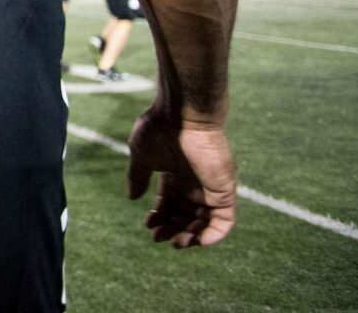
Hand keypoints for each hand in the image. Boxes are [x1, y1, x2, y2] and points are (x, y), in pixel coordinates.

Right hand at [127, 109, 237, 247]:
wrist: (182, 116)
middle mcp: (193, 184)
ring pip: (204, 222)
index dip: (159, 217)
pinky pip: (224, 220)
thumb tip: (133, 198)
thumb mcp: (141, 156)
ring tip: (176, 241)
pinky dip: (214, 234)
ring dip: (191, 236)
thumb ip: (137, 177)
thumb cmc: (159, 130)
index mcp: (174, 176)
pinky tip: (197, 240)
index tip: (148, 225)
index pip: (169, 205)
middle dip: (172, 229)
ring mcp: (209, 188)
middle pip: (185, 216)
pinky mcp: (224, 191)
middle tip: (159, 237)